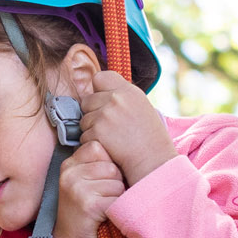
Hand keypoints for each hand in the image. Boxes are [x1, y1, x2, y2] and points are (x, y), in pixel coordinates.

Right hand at [53, 141, 125, 237]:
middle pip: (111, 166)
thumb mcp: (84, 181)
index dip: (107, 164)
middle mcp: (70, 173)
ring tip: (102, 207)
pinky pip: (117, 199)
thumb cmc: (84, 210)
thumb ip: (98, 164)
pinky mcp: (88, 205)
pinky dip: (116, 209)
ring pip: (116, 183)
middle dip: (114, 183)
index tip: (99, 181)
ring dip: (116, 197)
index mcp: (69, 164)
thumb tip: (129, 149)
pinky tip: (104, 216)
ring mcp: (77, 189)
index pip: (98, 147)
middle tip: (101, 198)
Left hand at [73, 71, 175, 186]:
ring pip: (84, 120)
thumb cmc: (149, 138)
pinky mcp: (98, 131)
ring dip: (92, 130)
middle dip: (93, 113)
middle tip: (110, 126)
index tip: (104, 101)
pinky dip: (93, 143)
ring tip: (112, 138)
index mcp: (128, 91)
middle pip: (86, 100)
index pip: (100, 77)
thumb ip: (122, 98)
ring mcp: (105, 114)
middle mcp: (116, 98)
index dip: (98, 90)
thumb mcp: (141, 108)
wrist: (153, 160)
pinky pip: (84, 136)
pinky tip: (109, 147)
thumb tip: (100, 93)